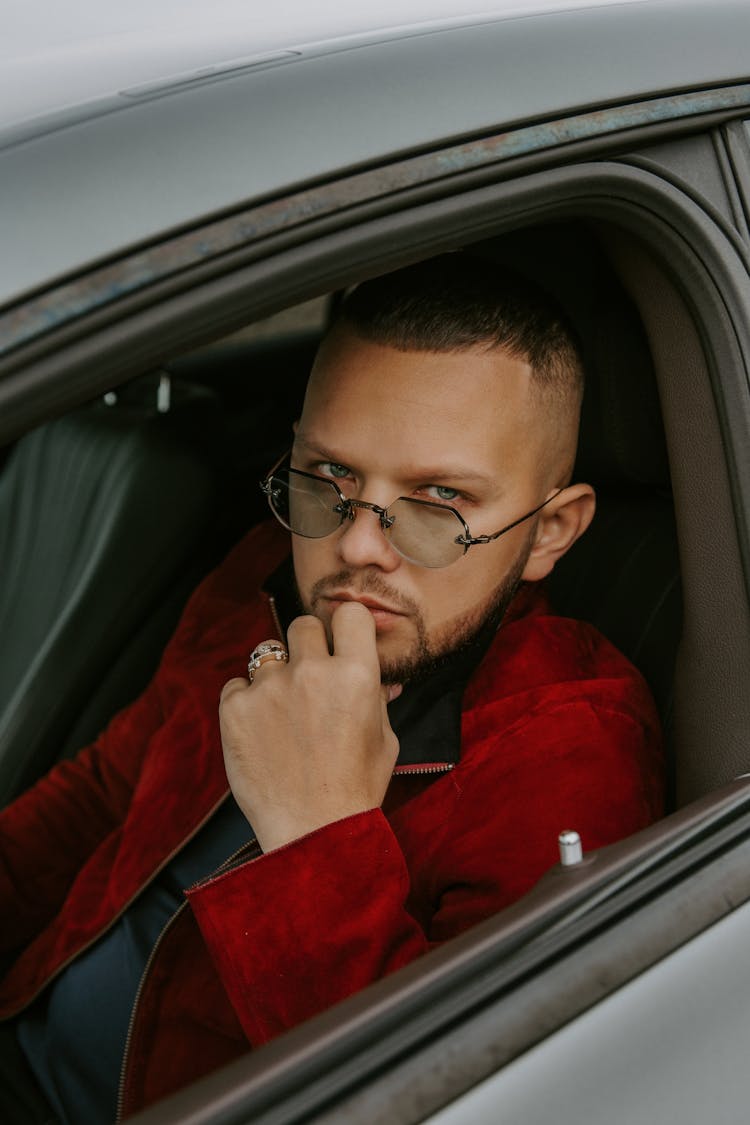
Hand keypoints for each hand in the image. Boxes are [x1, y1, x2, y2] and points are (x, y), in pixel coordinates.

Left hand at [219, 602, 400, 851]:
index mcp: (357, 675)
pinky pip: (236, 685)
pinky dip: (245, 703)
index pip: (349, 613)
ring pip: (266, 656)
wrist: (313, 832)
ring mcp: (270, 689)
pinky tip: (260, 732)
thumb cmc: (355, 789)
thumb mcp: (384, 740)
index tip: (340, 642)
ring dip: (274, 678)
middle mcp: (312, 673)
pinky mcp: (234, 708)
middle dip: (307, 648)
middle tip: (309, 681)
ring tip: (282, 717)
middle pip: (302, 625)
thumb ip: (377, 700)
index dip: (344, 626)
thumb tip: (384, 679)